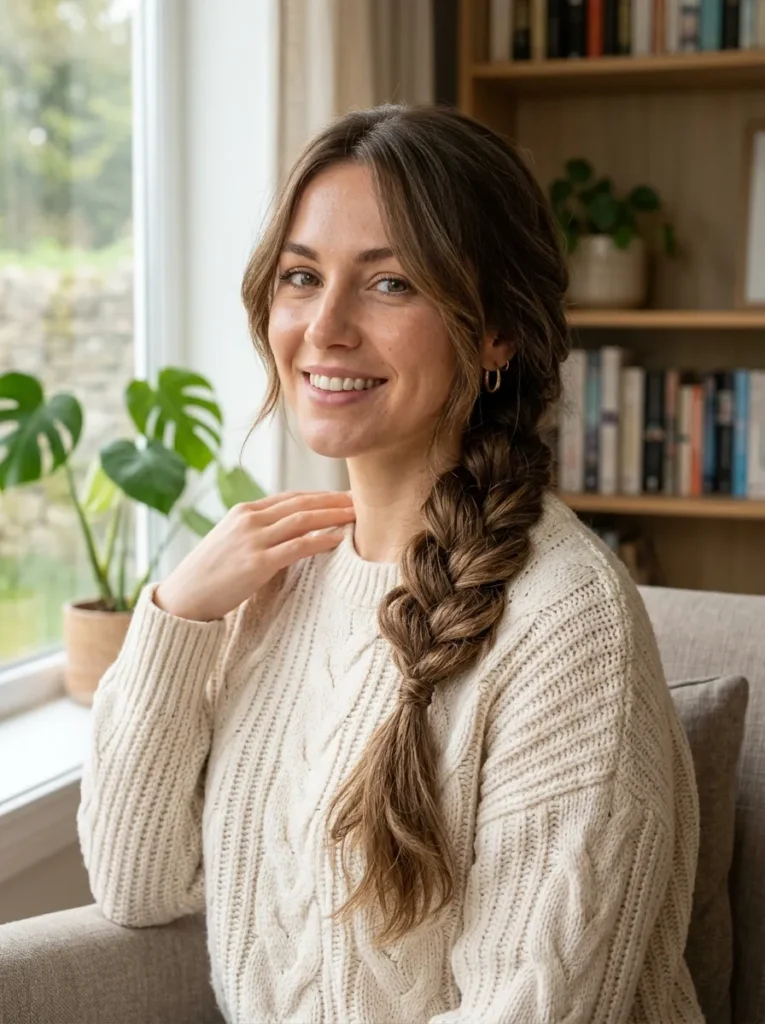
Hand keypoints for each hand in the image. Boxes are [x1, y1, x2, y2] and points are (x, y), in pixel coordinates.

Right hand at [153, 490, 354, 621]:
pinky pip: (297, 546)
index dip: (319, 495)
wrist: (184, 597)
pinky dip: (320, 539)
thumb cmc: (209, 575)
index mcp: (243, 511)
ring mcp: (253, 539)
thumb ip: (258, 534)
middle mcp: (249, 519)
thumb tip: (289, 537)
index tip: (342, 496)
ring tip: (356, 515)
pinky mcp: (257, 562)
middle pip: (300, 503)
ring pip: (302, 520)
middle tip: (359, 500)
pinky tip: (339, 538)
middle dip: (333, 500)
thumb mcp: (231, 542)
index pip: (290, 497)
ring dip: (333, 515)